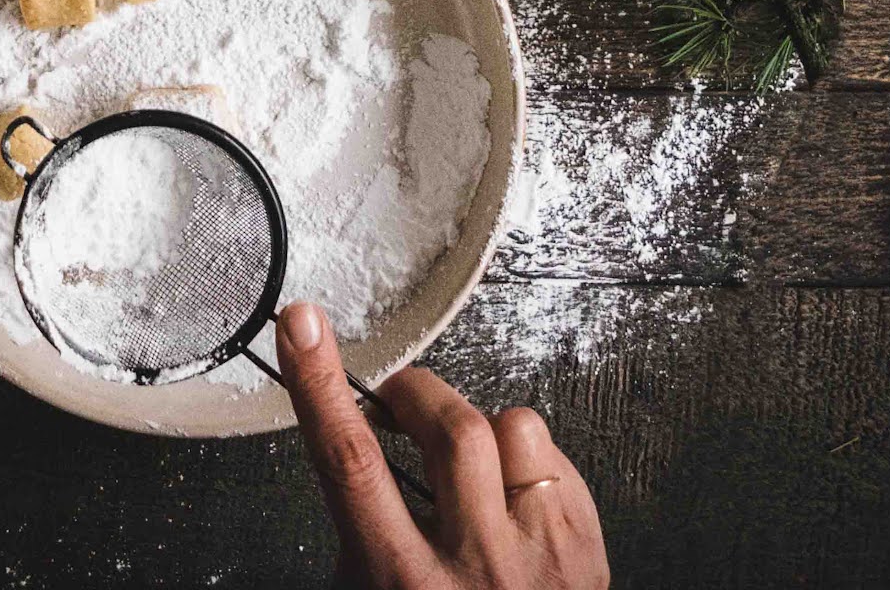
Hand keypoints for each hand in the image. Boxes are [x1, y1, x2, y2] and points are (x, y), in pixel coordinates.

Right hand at [276, 301, 607, 589]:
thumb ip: (362, 534)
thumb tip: (351, 437)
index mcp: (401, 586)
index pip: (350, 464)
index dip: (320, 387)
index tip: (302, 325)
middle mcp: (475, 569)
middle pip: (447, 428)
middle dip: (413, 394)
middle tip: (395, 403)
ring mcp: (540, 559)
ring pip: (510, 428)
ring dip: (478, 427)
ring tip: (462, 464)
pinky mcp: (587, 551)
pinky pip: (552, 455)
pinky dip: (523, 456)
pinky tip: (508, 496)